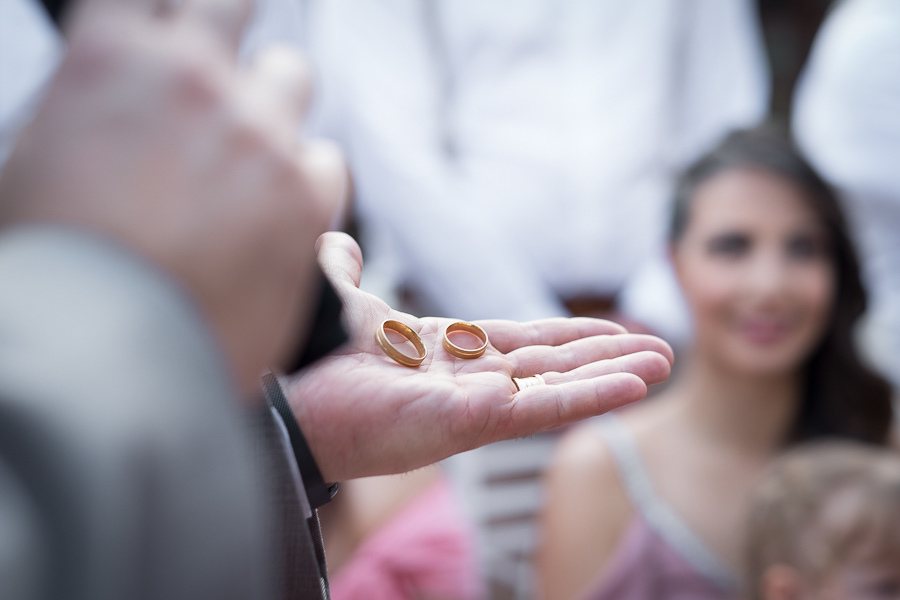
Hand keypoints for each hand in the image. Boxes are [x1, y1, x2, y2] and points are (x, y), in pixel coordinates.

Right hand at [0, 0, 344, 393]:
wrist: (101, 362)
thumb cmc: (55, 276)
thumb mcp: (35, 168)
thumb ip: (89, 116)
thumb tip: (118, 113)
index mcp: (111, 60)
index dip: (158, 17)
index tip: (168, 37)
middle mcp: (195, 81)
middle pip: (231, 4)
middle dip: (224, 28)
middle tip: (219, 71)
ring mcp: (259, 136)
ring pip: (290, 75)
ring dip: (270, 104)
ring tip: (246, 156)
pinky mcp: (306, 198)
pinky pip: (325, 160)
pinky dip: (304, 178)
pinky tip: (276, 215)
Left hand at [283, 233, 673, 480]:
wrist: (283, 396)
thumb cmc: (311, 360)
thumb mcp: (341, 305)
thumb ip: (345, 273)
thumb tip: (342, 243)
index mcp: (445, 355)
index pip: (520, 342)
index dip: (569, 335)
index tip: (611, 330)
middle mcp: (466, 382)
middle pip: (550, 366)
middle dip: (605, 358)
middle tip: (660, 351)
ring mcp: (469, 404)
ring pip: (554, 388)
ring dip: (610, 377)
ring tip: (661, 364)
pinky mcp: (465, 422)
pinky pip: (537, 411)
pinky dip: (586, 399)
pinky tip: (631, 385)